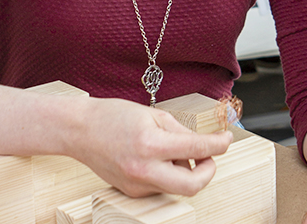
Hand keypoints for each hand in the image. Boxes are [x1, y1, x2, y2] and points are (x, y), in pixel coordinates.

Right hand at [74, 97, 232, 196]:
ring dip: (186, 171)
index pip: (197, 148)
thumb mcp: (153, 114)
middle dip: (208, 171)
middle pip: (192, 186)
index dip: (219, 144)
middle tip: (208, 156)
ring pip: (176, 187)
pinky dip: (168, 174)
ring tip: (174, 151)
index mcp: (151, 143)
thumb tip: (202, 146)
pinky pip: (161, 187)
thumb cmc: (114, 116)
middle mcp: (144, 169)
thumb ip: (181, 131)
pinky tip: (159, 158)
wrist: (80, 130)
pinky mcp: (131, 192)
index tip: (226, 139)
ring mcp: (136, 184)